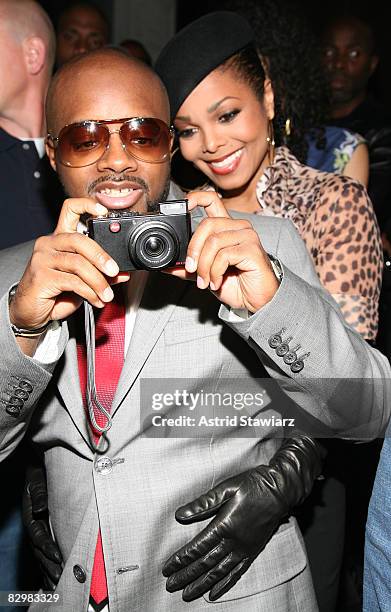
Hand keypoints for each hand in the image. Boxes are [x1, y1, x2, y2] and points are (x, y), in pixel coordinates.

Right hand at [9, 198, 129, 331]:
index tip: (104, 211)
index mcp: (60, 239)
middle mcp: (49, 244)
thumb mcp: (83, 280)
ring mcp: (43, 259)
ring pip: (78, 263)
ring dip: (98, 282)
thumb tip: (125, 273)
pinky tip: (96, 300)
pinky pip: (72, 281)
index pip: (69, 210)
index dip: (87, 206)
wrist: (31, 311)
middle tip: (114, 270)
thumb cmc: (55, 292)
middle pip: (79, 240)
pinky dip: (89, 292)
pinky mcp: (41, 276)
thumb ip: (101, 274)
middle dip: (101, 256)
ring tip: (107, 295)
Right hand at [22, 462, 62, 589]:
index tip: (58, 557)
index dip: (47, 547)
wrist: (39, 470)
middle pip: (39, 551)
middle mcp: (33, 526)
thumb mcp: (38, 479)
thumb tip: (41, 508)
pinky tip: (55, 579)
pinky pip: (44, 553)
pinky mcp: (43, 533)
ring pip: (41, 555)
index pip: (38, 536)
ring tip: (59, 585)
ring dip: (49, 570)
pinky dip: (49, 566)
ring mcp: (37, 531)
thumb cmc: (40, 474)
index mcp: (30, 515)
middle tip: (62, 579)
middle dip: (50, 566)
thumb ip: (40, 493)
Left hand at [163, 437, 324, 601]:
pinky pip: (237, 572)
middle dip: (186, 576)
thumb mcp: (226, 488)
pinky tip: (214, 593)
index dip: (181, 559)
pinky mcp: (253, 551)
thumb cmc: (253, 485)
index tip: (167, 568)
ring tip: (187, 594)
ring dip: (202, 584)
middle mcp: (234, 541)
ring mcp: (244, 548)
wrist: (280, 490)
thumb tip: (180, 514)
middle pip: (205, 563)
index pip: (197, 547)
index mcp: (224, 525)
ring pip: (219, 572)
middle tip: (171, 586)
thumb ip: (203, 503)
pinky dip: (224, 584)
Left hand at [165, 191, 278, 311]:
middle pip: (207, 224)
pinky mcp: (252, 249)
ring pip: (214, 242)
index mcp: (226, 228)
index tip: (184, 205)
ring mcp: (247, 236)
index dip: (196, 198)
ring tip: (205, 281)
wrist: (256, 301)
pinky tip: (216, 282)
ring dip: (204, 266)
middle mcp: (238, 227)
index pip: (212, 200)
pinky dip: (215, 272)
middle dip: (193, 250)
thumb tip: (168, 266)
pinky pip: (224, 255)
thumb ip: (190, 267)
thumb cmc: (236, 284)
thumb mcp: (206, 274)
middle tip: (191, 269)